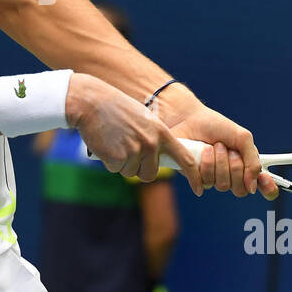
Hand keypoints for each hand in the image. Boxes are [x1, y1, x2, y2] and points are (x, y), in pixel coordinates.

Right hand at [66, 73, 200, 189]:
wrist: (92, 102)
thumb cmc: (117, 109)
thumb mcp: (144, 119)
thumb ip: (154, 137)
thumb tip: (160, 156)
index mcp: (162, 133)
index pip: (185, 159)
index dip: (195, 176)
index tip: (200, 189)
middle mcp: (151, 144)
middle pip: (151, 173)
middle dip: (139, 168)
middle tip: (127, 150)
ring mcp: (135, 151)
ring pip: (131, 173)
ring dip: (122, 164)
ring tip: (115, 142)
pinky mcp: (117, 158)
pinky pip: (115, 169)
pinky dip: (109, 161)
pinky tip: (106, 143)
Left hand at [160, 93, 277, 199]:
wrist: (189, 118)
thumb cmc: (215, 125)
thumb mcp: (242, 138)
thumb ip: (253, 160)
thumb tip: (254, 186)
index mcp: (246, 165)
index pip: (261, 186)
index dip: (268, 189)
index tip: (266, 181)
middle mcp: (231, 175)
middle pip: (241, 189)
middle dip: (236, 167)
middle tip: (230, 150)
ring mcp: (214, 178)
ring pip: (223, 185)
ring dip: (220, 162)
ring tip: (214, 146)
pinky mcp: (197, 178)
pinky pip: (206, 182)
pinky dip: (207, 163)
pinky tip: (204, 151)